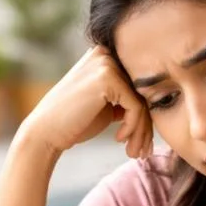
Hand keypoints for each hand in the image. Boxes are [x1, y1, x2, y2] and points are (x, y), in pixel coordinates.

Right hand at [18, 45, 153, 158]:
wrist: (46, 132)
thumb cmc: (75, 122)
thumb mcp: (107, 105)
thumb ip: (127, 98)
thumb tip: (159, 102)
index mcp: (105, 56)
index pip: (138, 84)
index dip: (145, 114)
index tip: (143, 141)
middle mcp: (105, 53)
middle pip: (143, 91)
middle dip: (146, 126)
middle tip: (142, 151)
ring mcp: (105, 63)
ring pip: (142, 100)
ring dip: (142, 131)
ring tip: (135, 152)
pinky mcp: (107, 77)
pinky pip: (136, 106)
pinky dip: (133, 127)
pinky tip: (119, 138)